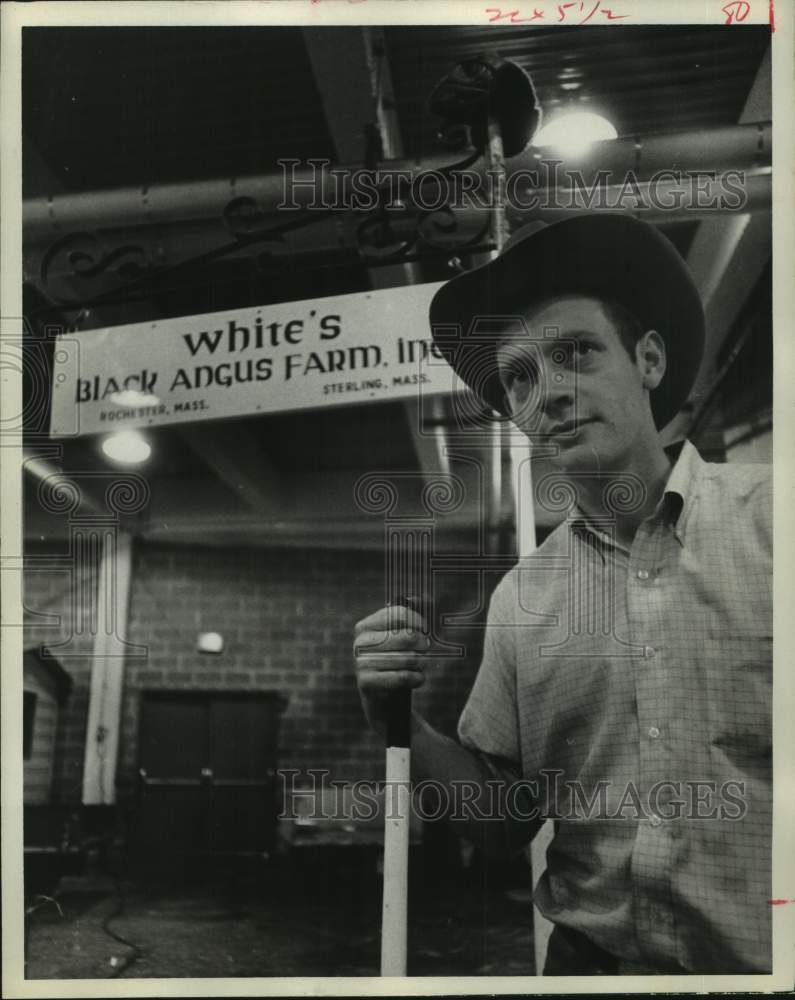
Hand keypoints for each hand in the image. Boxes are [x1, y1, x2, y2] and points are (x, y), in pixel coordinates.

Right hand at [353, 603, 430, 735]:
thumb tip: (425, 598)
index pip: (399, 614)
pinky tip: (418, 679)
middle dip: (423, 645)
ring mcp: (360, 662)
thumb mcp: (405, 637)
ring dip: (422, 664)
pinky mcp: (365, 682)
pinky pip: (401, 677)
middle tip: (426, 651)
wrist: (385, 699)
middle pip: (406, 637)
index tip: (426, 630)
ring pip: (407, 658)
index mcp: (366, 625)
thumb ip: (415, 615)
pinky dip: (416, 678)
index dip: (419, 622)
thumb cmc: (397, 662)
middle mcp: (360, 642)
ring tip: (422, 666)